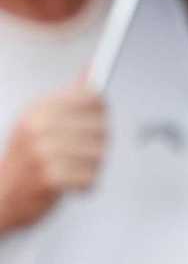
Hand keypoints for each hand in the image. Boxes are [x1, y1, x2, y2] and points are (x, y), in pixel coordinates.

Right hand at [0, 82, 105, 228]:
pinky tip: (71, 185)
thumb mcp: (41, 121)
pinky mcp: (47, 177)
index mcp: (38, 109)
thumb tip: (92, 68)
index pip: (92, 98)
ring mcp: (41, 151)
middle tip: (80, 155)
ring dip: (92, 168)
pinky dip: (86, 185)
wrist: (2, 196)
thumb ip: (71, 97)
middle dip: (98, 145)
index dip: (100, 113)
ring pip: (99, 154)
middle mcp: (38, 126)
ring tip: (73, 171)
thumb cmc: (28, 158)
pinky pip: (90, 177)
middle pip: (100, 127)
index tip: (94, 124)